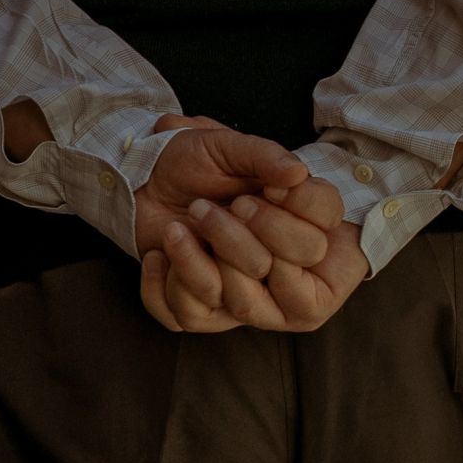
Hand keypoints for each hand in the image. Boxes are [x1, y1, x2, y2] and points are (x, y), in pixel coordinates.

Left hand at [132, 114, 340, 336]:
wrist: (147, 177)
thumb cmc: (192, 158)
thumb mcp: (229, 146)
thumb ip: (265, 156)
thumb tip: (297, 173)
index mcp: (289, 218)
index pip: (315, 242)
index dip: (282, 221)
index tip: (258, 191)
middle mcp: (267, 258)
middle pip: (270, 271)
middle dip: (233, 240)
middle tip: (202, 208)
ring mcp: (232, 284)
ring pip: (234, 301)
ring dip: (194, 263)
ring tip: (175, 229)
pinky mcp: (194, 302)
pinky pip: (187, 316)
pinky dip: (163, 288)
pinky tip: (158, 256)